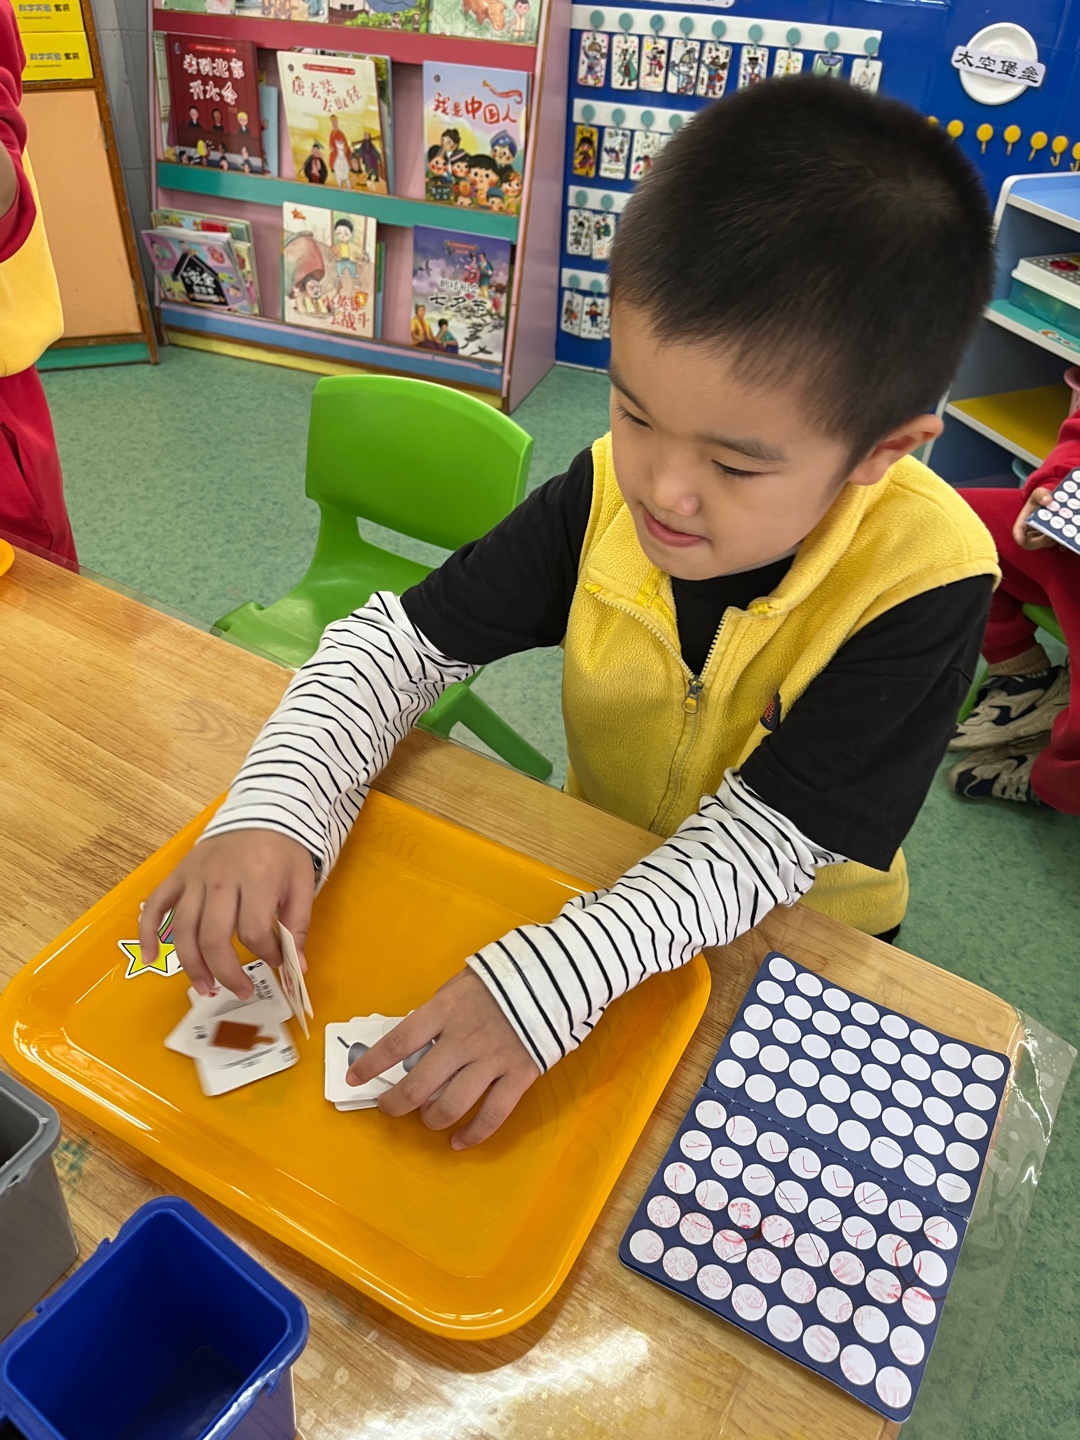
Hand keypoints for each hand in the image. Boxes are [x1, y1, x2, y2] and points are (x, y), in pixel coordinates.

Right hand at [139, 830, 313, 999]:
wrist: (263, 810)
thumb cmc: (284, 851)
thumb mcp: (302, 883)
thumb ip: (298, 925)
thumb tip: (297, 968)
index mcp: (256, 880)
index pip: (254, 931)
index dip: (266, 954)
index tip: (277, 961)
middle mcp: (220, 880)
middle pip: (214, 937)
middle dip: (227, 973)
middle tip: (241, 991)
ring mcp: (195, 877)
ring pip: (183, 929)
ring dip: (192, 965)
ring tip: (207, 988)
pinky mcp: (179, 873)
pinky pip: (156, 904)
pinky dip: (148, 932)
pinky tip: (152, 957)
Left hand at [347, 968, 540, 1148]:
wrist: (556, 974)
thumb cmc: (502, 977)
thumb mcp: (460, 984)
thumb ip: (438, 1013)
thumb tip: (415, 1044)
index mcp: (445, 1011)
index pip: (398, 1042)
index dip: (371, 1064)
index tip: (353, 1078)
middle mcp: (463, 1039)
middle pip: (418, 1084)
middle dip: (395, 1102)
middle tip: (388, 1106)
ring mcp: (492, 1060)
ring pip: (450, 1104)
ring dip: (430, 1119)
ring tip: (426, 1118)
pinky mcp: (519, 1075)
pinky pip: (492, 1115)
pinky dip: (472, 1134)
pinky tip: (459, 1142)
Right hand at [1014, 486, 1066, 550]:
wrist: (1050, 502)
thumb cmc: (1041, 498)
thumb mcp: (1039, 493)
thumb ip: (1040, 494)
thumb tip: (1047, 500)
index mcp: (1023, 522)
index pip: (1017, 531)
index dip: (1018, 537)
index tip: (1021, 540)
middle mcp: (1029, 532)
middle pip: (1029, 543)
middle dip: (1039, 541)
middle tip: (1049, 536)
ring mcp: (1038, 537)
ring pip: (1042, 544)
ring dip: (1050, 540)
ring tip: (1059, 532)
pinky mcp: (1048, 539)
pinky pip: (1051, 543)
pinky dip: (1057, 539)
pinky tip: (1063, 532)